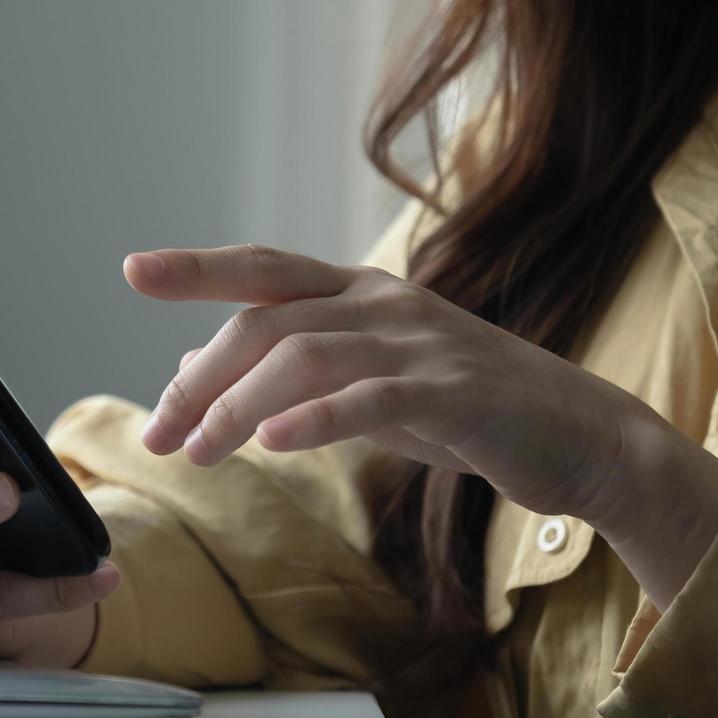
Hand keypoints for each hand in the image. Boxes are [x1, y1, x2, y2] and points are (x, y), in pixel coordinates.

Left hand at [125, 243, 717, 607]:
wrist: (586, 440)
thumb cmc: (466, 411)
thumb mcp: (365, 386)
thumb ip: (285, 375)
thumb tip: (186, 374)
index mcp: (361, 292)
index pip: (263, 269)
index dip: (197, 266)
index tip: (132, 269)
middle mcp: (386, 303)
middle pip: (268, 322)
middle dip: (201, 379)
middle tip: (158, 432)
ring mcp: (424, 344)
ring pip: (306, 357)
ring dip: (239, 407)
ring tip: (199, 451)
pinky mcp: (458, 394)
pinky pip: (374, 399)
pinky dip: (317, 419)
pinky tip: (273, 443)